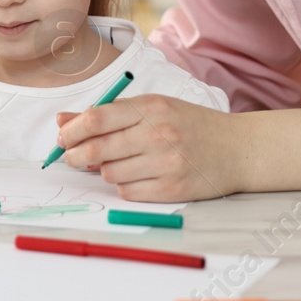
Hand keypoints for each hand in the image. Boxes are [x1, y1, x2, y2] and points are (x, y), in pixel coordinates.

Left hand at [54, 94, 240, 201]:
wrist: (237, 149)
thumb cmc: (190, 125)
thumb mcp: (153, 107)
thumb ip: (109, 113)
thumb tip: (63, 120)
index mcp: (151, 107)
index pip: (96, 119)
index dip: (71, 131)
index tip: (62, 137)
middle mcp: (158, 134)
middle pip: (97, 149)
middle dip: (75, 155)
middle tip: (71, 157)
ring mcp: (166, 164)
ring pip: (109, 173)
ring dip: (104, 170)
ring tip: (117, 162)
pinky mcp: (172, 190)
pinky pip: (127, 192)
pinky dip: (124, 186)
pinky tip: (135, 176)